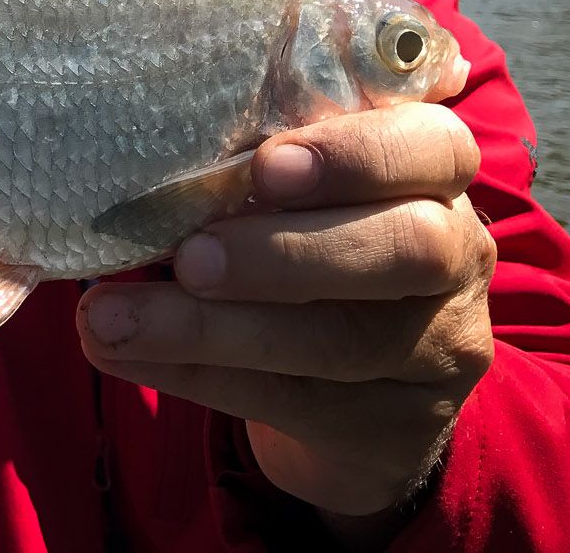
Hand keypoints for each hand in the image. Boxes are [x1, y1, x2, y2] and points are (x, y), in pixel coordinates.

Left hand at [76, 103, 495, 528]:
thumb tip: (133, 140)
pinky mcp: (397, 430)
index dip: (355, 155)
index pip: (434, 145)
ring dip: (213, 328)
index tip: (264, 165)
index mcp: (434, 172)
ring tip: (112, 317)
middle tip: (188, 257)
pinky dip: (194, 374)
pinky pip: (295, 404)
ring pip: (342, 341)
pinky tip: (120, 352)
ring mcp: (439, 350)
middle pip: (407, 249)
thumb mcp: (296, 189)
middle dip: (286, 251)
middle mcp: (457, 256)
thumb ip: (251, 161)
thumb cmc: (301, 241)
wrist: (350, 394)